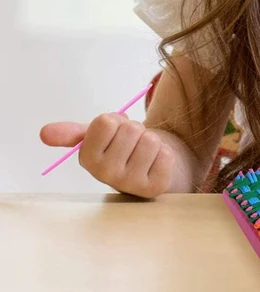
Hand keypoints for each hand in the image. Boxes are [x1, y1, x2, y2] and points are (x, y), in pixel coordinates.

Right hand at [40, 113, 174, 198]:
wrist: (151, 166)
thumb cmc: (122, 148)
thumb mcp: (98, 137)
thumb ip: (73, 133)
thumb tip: (44, 132)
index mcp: (88, 159)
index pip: (106, 122)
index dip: (116, 121)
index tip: (115, 132)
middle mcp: (105, 175)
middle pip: (131, 129)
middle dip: (136, 130)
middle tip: (133, 143)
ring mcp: (130, 184)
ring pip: (150, 140)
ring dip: (152, 140)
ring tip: (144, 153)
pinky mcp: (154, 187)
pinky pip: (166, 154)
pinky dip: (165, 153)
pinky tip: (156, 163)